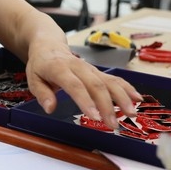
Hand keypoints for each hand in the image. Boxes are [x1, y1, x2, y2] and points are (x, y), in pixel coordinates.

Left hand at [25, 39, 141, 128]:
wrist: (49, 45)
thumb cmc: (41, 64)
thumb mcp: (33, 78)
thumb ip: (42, 93)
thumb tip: (50, 107)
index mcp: (59, 68)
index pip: (75, 85)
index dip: (85, 101)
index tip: (94, 117)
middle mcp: (78, 67)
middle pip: (96, 85)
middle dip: (107, 105)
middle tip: (113, 124)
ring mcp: (90, 69)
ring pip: (109, 81)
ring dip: (122, 97)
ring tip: (131, 113)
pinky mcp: (98, 72)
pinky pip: (114, 79)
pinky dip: (127, 88)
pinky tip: (137, 99)